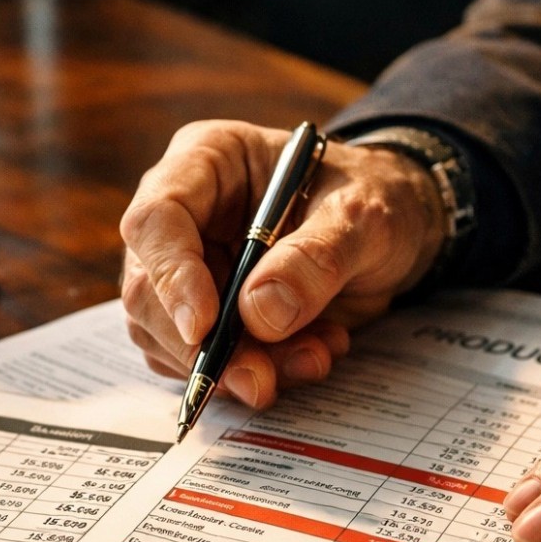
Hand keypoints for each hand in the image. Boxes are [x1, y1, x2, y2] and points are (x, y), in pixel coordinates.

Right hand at [119, 120, 445, 406]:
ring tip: (315, 355)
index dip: (171, 276)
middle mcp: (185, 218)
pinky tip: (311, 354)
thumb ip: (316, 258)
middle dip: (202, 346)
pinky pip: (206, 363)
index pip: (156, 219)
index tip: (204, 326)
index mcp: (207, 162)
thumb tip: (259, 312)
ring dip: (238, 366)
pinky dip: (256, 374)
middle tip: (259, 379)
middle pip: (147, 291)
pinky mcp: (206, 319)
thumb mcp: (364, 217)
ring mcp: (189, 271)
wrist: (392, 233)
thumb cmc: (375, 201)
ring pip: (170, 339)